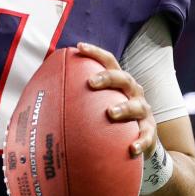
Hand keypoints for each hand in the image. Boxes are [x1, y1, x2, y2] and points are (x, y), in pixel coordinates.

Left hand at [77, 42, 155, 158]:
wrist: (141, 139)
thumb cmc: (114, 118)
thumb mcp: (100, 104)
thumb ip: (80, 98)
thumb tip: (45, 97)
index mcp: (120, 83)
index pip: (109, 62)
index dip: (95, 52)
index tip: (79, 47)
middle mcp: (133, 92)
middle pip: (123, 78)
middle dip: (108, 78)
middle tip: (91, 82)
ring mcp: (143, 110)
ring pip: (136, 105)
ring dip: (124, 108)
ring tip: (111, 113)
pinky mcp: (149, 130)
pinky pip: (147, 135)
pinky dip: (141, 141)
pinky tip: (132, 148)